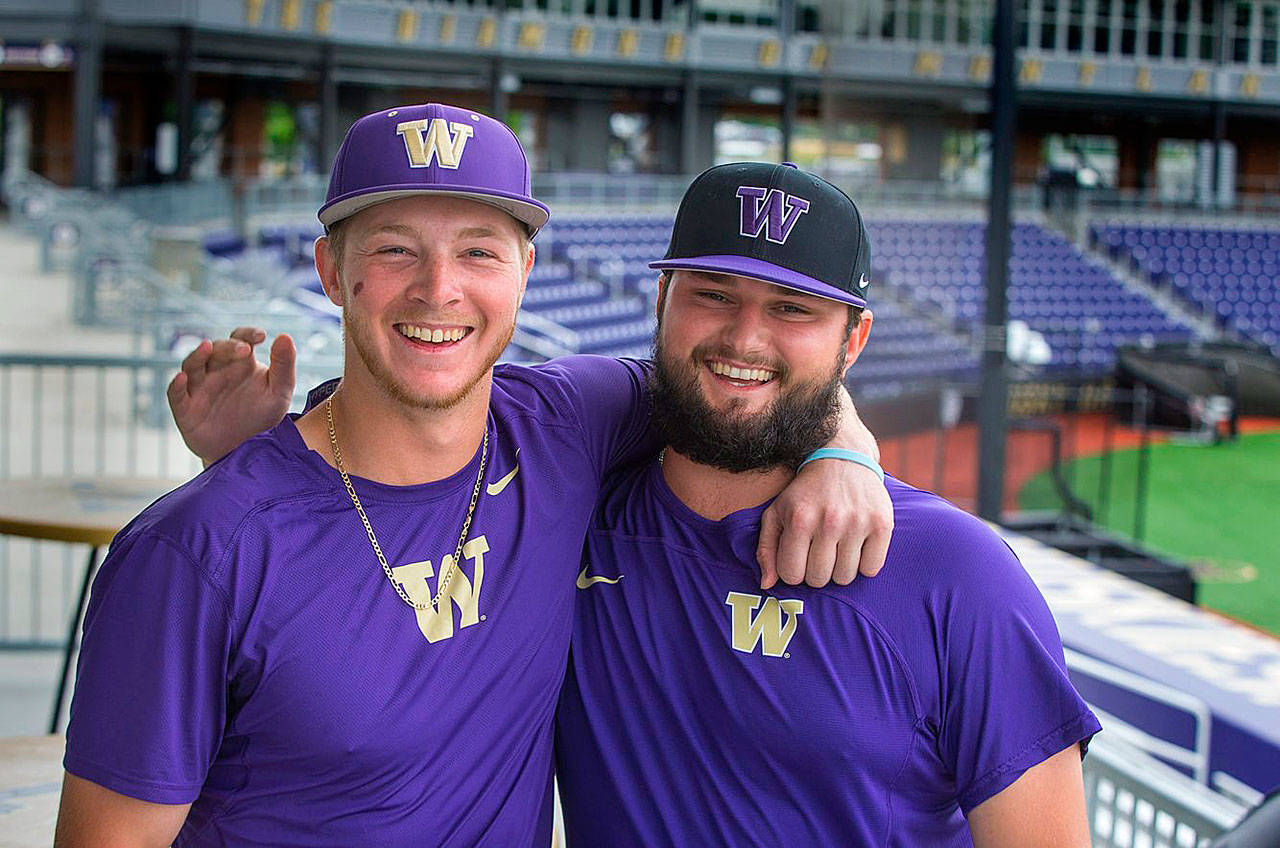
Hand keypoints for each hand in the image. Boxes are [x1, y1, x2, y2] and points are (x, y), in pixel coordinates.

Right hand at [166, 327, 296, 465]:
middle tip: (244, 350)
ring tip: (207, 347)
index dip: (247, 334)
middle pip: (216, 350)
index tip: (261, 336)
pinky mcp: (186, 409)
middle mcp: (217, 370)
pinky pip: (177, 394)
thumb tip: (284, 336)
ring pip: (192, 365)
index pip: (240, 339)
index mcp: (240, 362)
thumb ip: (284, 365)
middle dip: (228, 347)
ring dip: (198, 355)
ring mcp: (199, 388)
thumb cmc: (261, 416)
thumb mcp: (279, 392)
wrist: (245, 451)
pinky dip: (177, 385)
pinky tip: (182, 378)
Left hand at [757, 460, 892, 589]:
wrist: (842, 459)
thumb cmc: (805, 493)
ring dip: (839, 569)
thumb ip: (766, 549)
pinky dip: (864, 564)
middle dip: (815, 571)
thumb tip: (766, 584)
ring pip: (845, 577)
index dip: (793, 570)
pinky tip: (856, 546)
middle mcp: (829, 521)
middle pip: (819, 579)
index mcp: (799, 520)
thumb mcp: (776, 513)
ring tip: (837, 547)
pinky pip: (871, 569)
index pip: (792, 575)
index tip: (798, 556)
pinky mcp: (882, 525)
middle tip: (818, 551)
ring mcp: (858, 523)